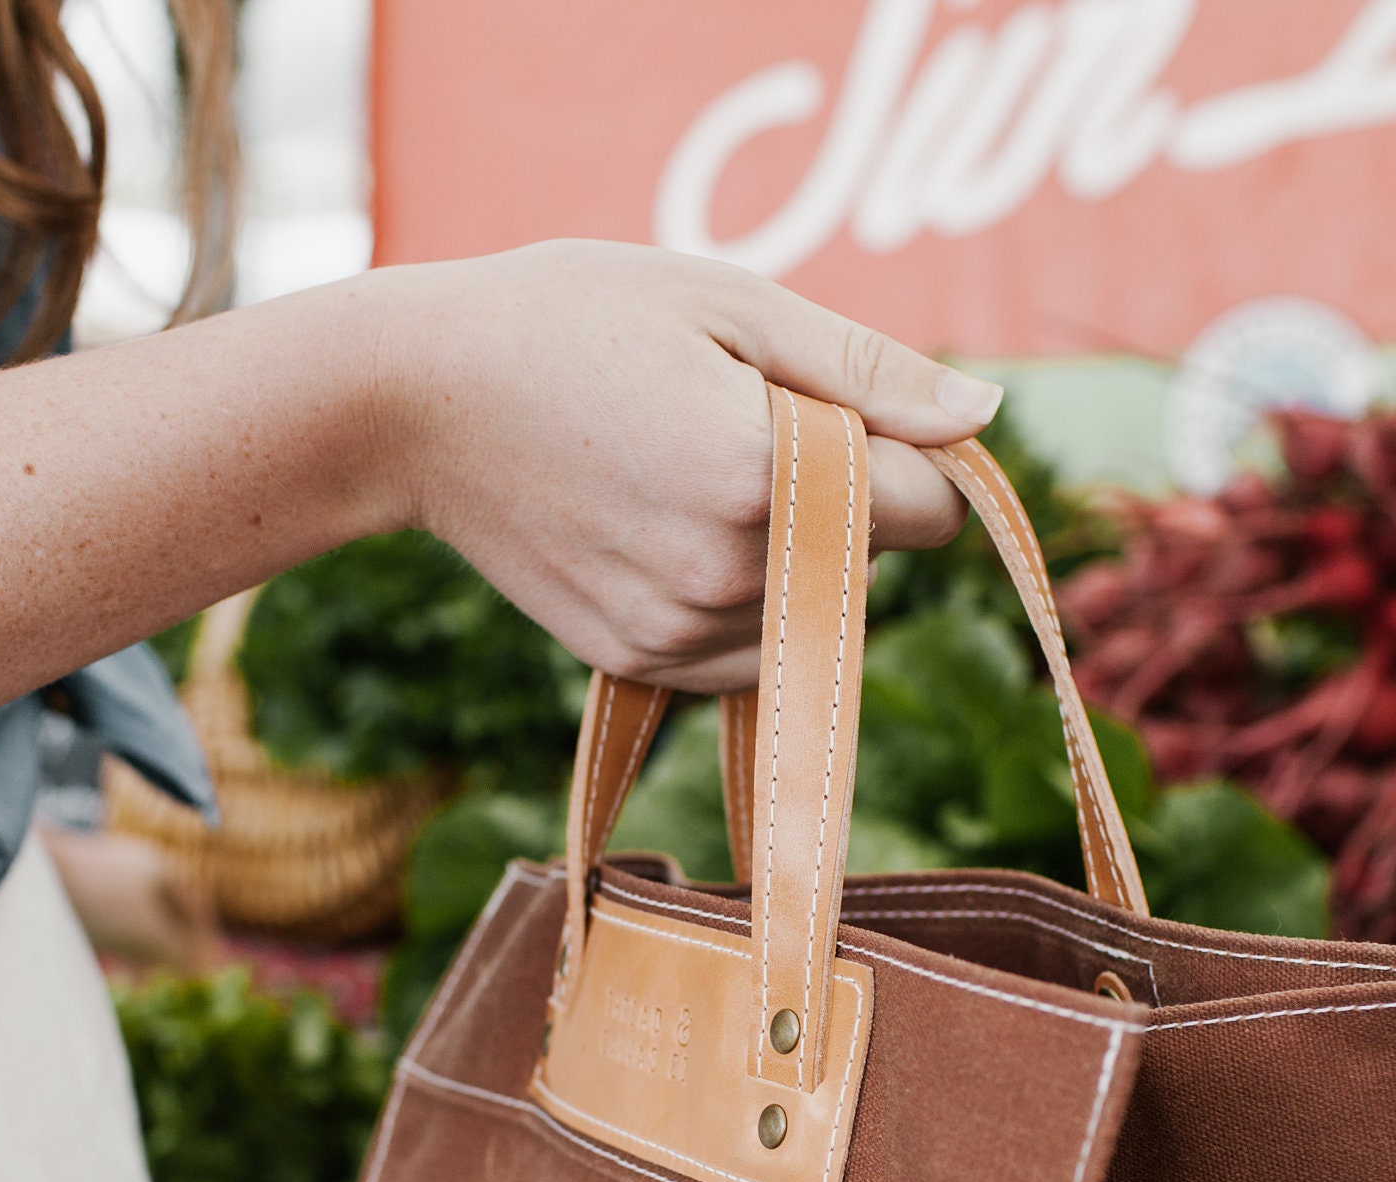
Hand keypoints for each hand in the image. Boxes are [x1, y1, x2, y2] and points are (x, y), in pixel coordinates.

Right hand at [361, 242, 1003, 693]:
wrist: (414, 402)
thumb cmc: (573, 320)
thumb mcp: (728, 303)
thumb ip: (866, 370)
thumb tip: (981, 419)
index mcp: (761, 473)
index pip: (927, 507)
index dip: (909, 452)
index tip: (847, 408)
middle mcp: (727, 573)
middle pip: (874, 564)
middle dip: (846, 498)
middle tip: (735, 422)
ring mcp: (678, 631)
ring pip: (815, 617)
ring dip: (795, 557)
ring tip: (690, 471)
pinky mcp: (639, 663)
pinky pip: (751, 652)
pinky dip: (741, 600)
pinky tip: (667, 527)